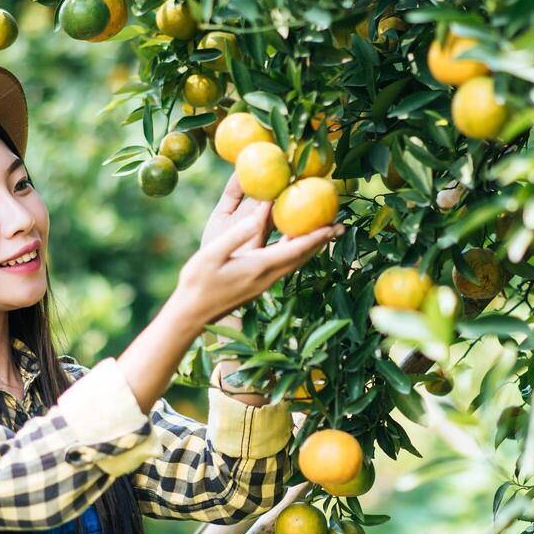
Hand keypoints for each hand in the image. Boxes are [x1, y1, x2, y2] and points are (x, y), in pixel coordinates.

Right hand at [173, 186, 345, 328]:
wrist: (192, 315)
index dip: (317, 236)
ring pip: (296, 263)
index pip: (296, 249)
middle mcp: (267, 277)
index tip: (335, 224)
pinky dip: (297, 253)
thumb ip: (235, 236)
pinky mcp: (259, 286)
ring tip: (325, 233)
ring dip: (312, 248)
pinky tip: (296, 245)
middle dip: (322, 241)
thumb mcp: (211, 255)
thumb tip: (256, 218)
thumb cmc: (197, 283)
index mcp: (259, 267)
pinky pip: (286, 266)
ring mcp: (264, 284)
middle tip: (341, 225)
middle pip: (303, 257)